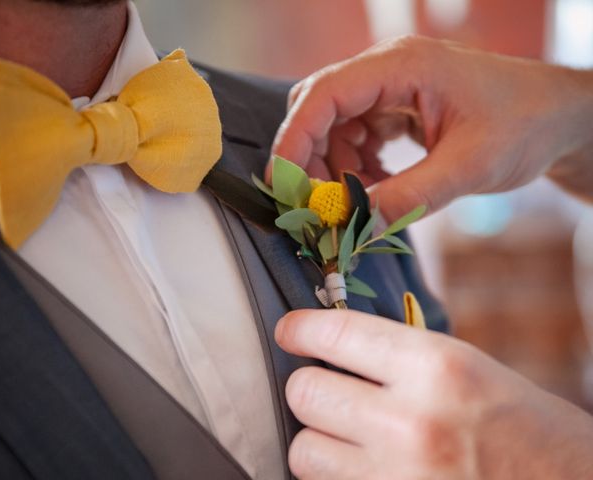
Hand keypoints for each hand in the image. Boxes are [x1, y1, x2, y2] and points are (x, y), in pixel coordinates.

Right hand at [270, 36, 592, 221]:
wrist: (557, 118)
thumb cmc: (525, 125)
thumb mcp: (468, 167)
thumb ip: (408, 197)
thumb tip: (354, 225)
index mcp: (403, 66)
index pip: (324, 94)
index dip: (294, 139)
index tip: (283, 185)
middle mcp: (389, 70)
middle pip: (320, 109)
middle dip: (312, 159)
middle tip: (317, 205)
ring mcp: (392, 88)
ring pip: (335, 128)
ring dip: (336, 169)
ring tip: (358, 202)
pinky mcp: (397, 108)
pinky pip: (357, 137)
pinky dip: (356, 168)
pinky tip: (375, 189)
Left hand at [275, 309, 592, 478]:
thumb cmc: (521, 427)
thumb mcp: (466, 369)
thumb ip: (396, 355)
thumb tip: (329, 340)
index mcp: (436, 366)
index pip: (334, 333)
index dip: (299, 329)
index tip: (289, 333)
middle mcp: (412, 422)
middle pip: (304, 392)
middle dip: (311, 387)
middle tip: (331, 390)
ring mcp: (397, 479)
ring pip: (302, 449)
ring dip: (319, 440)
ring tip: (350, 438)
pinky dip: (335, 478)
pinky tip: (364, 469)